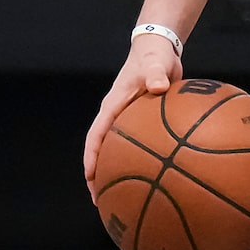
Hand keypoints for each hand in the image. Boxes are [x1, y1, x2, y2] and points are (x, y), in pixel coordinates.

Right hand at [83, 37, 181, 201]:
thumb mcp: (155, 62)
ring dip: (116, 174)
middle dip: (97, 175)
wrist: (158, 50)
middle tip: (99, 200)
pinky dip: (141, 164)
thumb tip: (159, 86)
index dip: (91, 157)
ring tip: (121, 200)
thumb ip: (157, 73)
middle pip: (100, 150)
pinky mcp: (139, 124)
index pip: (96, 135)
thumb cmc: (154, 56)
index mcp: (113, 105)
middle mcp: (115, 116)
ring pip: (116, 152)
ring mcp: (126, 121)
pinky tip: (156, 180)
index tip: (90, 177)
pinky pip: (137, 148)